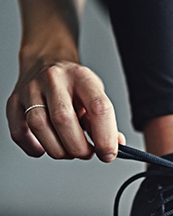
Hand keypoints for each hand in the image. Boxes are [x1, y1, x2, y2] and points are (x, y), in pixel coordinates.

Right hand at [6, 59, 124, 161]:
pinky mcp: (14, 101)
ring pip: (39, 126)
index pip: (98, 107)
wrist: (46, 61)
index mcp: (81, 77)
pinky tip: (45, 148)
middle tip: (87, 153)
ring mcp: (30, 89)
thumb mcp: (96, 94)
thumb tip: (115, 145)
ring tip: (69, 151)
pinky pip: (19, 132)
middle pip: (64, 120)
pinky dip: (33, 147)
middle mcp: (54, 80)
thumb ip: (106, 121)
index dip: (105, 137)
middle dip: (79, 147)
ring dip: (58, 149)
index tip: (108, 154)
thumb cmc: (74, 84)